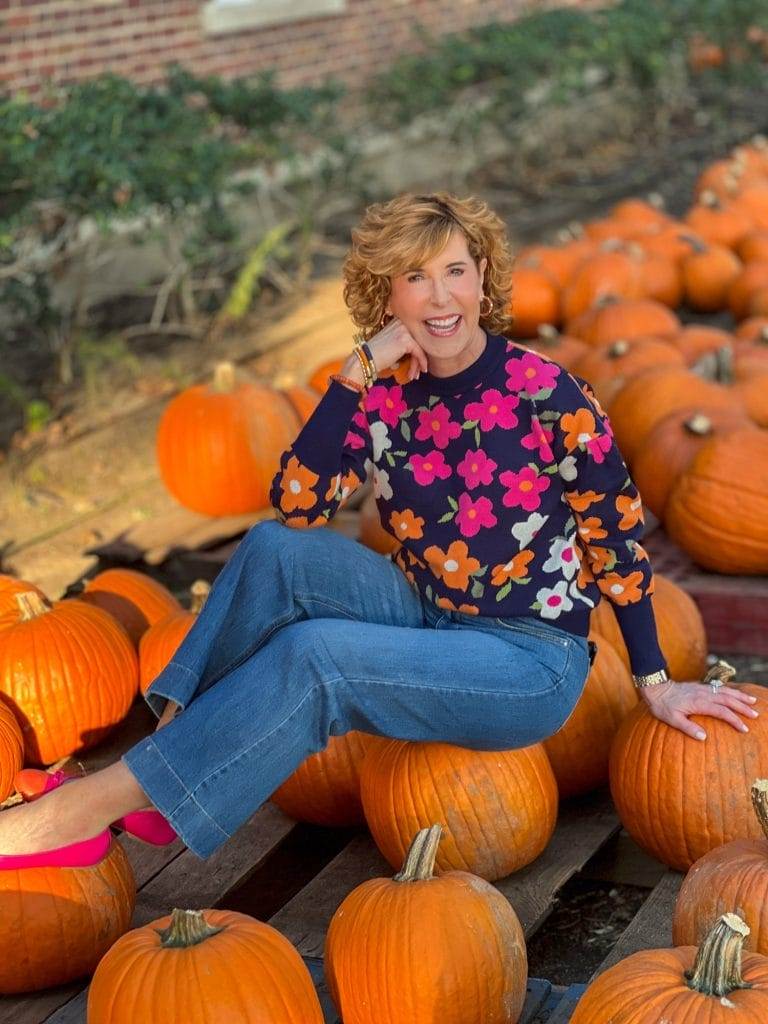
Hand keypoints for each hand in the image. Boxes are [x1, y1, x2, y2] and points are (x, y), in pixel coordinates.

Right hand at [343, 318, 428, 383]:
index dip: (417, 349)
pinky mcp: (406, 341)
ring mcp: (404, 330)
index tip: (417, 361)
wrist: (365, 359)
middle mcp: (402, 322)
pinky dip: (421, 363)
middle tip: (418, 370)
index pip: (415, 334)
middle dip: (418, 358)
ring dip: (417, 363)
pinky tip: (420, 371)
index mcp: (398, 320)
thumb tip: (420, 350)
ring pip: (419, 347)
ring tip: (414, 375)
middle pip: (418, 341)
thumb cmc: (376, 354)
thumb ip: (404, 340)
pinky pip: (419, 353)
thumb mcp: (392, 342)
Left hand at [640, 680, 759, 739]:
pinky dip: (730, 690)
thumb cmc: (662, 706)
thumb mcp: (672, 719)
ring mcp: (702, 688)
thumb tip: (704, 738)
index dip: (734, 720)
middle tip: (755, 715)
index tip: (744, 728)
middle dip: (742, 707)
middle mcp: (703, 694)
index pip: (721, 711)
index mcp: (698, 703)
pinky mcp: (700, 686)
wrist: (656, 688)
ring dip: (740, 696)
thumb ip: (688, 728)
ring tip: (753, 701)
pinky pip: (719, 687)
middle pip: (728, 699)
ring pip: (725, 691)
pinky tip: (736, 694)